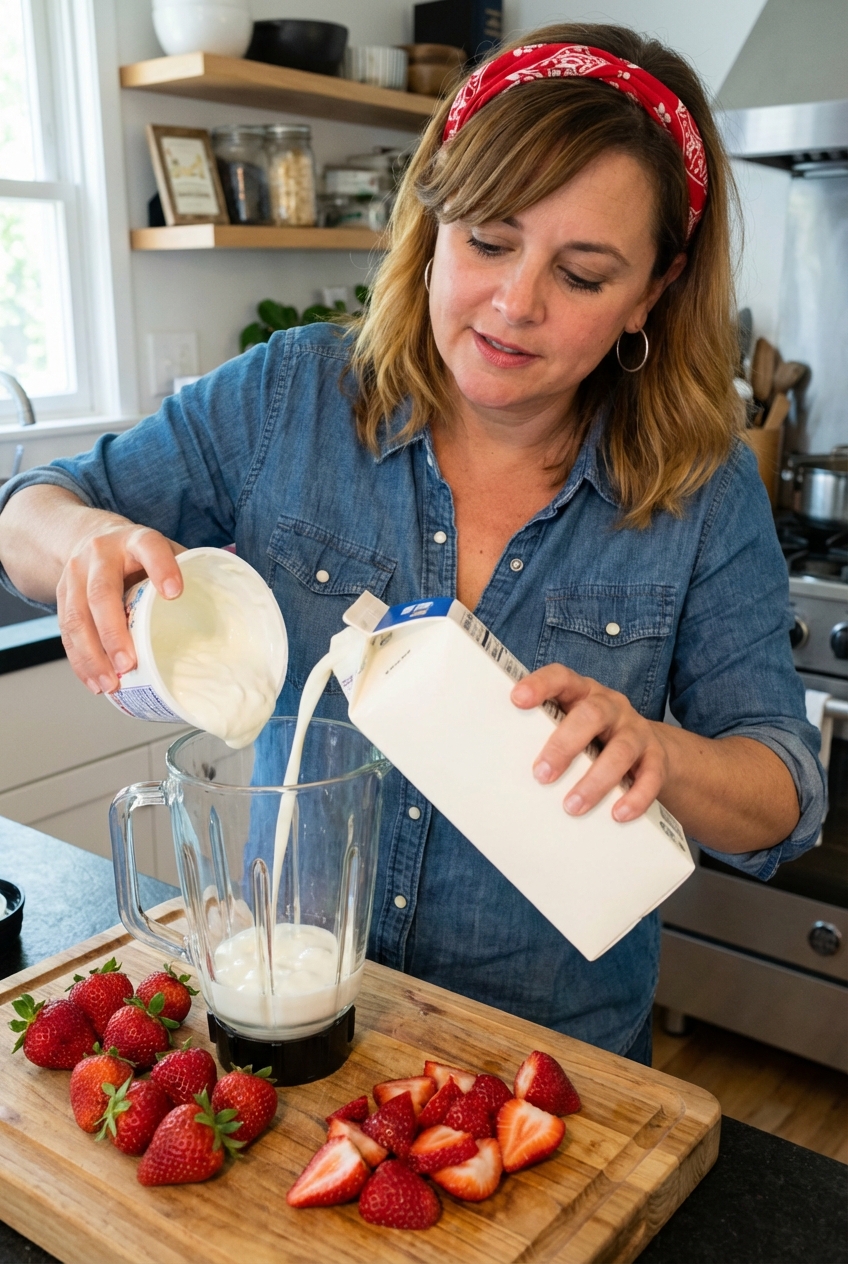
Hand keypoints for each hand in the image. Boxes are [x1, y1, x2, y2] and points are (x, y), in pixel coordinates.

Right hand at [56, 513, 184, 695]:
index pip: (150, 549)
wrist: (89, 536)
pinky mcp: (61, 595)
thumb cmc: (139, 554)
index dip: (162, 569)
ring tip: (111, 684)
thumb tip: (229, 619)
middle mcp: (101, 554)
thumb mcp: (166, 552)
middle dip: (114, 633)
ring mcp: (75, 574)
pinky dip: (79, 661)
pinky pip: (65, 632)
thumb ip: (190, 575)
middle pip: (101, 593)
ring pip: (76, 617)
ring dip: (92, 656)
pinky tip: (94, 682)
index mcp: (136, 540)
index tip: (175, 593)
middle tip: (129, 664)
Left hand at [511, 664, 668, 821]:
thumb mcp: (569, 725)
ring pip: (621, 750)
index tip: (517, 699)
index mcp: (582, 693)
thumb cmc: (592, 738)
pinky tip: (617, 814)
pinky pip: (650, 776)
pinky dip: (635, 797)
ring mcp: (636, 730)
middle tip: (541, 775)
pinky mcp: (656, 758)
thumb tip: (496, 770)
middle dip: (564, 745)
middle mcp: (611, 706)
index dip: (540, 685)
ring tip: (572, 806)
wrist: (650, 748)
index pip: (561, 678)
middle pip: (591, 715)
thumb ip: (542, 734)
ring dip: (596, 780)